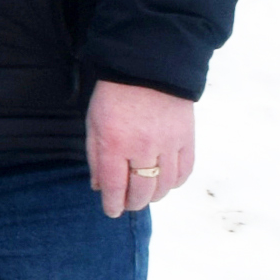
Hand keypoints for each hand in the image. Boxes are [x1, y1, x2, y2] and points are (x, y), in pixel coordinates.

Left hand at [88, 80, 194, 216]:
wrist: (148, 68)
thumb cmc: (113, 96)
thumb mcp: (93, 124)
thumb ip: (95, 157)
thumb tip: (100, 187)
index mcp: (114, 144)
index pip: (115, 187)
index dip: (113, 204)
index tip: (112, 211)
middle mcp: (142, 148)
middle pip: (142, 191)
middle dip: (133, 203)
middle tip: (128, 205)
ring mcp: (168, 144)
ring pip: (164, 186)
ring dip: (154, 196)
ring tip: (146, 196)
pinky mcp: (186, 139)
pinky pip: (184, 171)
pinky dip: (175, 182)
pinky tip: (166, 183)